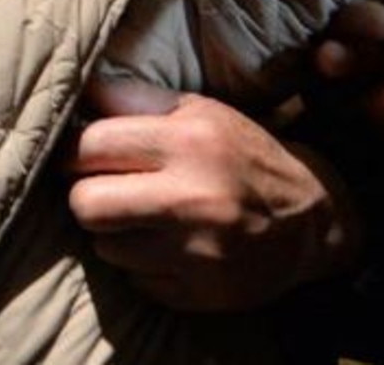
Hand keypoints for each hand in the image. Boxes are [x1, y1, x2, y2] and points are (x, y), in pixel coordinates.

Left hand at [65, 77, 360, 311]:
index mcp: (189, 140)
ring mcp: (197, 253)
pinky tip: (166, 245)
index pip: (92, 145)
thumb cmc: (241, 153)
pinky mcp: (200, 295)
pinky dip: (141, 264)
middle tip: (99, 187)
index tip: (75, 153)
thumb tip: (77, 89)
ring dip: (113, 232)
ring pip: (105, 247)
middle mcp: (192, 197)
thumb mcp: (198, 111)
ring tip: (141, 216)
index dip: (72, 149)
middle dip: (83, 194)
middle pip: (86, 204)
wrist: (312, 220)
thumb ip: (134, 100)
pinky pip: (135, 281)